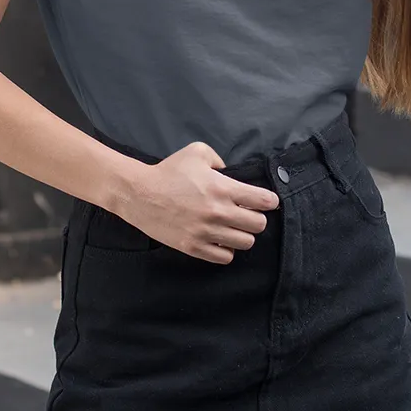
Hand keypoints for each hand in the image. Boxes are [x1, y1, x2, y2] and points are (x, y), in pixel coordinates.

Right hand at [116, 143, 281, 263]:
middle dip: (256, 219)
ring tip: (234, 228)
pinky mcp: (194, 247)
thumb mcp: (197, 152)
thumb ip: (220, 160)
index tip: (267, 202)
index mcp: (223, 188)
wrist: (139, 194)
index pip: (263, 201)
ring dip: (243, 235)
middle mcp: (219, 212)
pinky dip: (226, 250)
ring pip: (245, 243)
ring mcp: (206, 232)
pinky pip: (225, 257)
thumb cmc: (169, 171)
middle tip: (247, 215)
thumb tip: (230, 172)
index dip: (270, 201)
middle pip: (258, 225)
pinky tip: (220, 240)